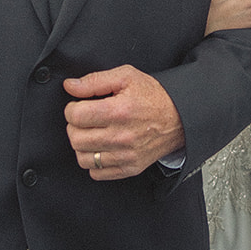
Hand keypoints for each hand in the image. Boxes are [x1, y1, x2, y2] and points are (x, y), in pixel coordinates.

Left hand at [64, 65, 185, 179]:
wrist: (180, 117)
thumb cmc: (153, 96)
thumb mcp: (126, 76)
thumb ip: (94, 81)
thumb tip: (70, 86)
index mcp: (119, 111)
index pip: (76, 116)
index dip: (71, 109)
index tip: (78, 106)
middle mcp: (122, 136)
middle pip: (76, 138)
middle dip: (74, 126)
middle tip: (84, 119)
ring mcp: (126, 155)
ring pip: (83, 158)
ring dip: (82, 145)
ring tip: (92, 133)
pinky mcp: (130, 168)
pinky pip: (96, 173)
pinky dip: (93, 162)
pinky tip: (101, 148)